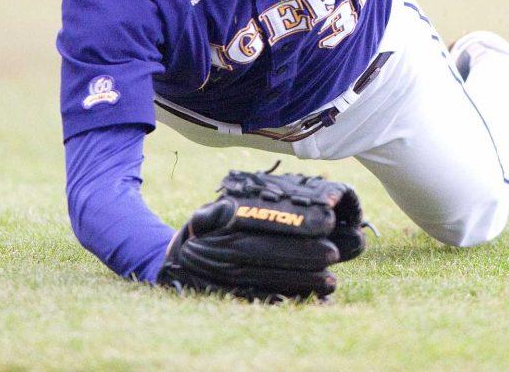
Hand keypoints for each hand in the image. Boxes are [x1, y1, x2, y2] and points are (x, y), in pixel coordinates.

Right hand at [156, 168, 366, 301]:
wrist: (175, 265)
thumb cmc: (202, 232)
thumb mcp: (204, 214)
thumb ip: (217, 211)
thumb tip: (228, 209)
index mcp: (220, 229)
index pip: (260, 224)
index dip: (293, 222)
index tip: (326, 220)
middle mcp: (222, 256)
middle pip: (265, 254)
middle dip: (302, 255)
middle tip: (333, 253)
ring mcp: (226, 280)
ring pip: (266, 279)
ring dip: (300, 282)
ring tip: (331, 282)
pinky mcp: (232, 297)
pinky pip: (261, 299)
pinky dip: (287, 301)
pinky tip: (313, 300)